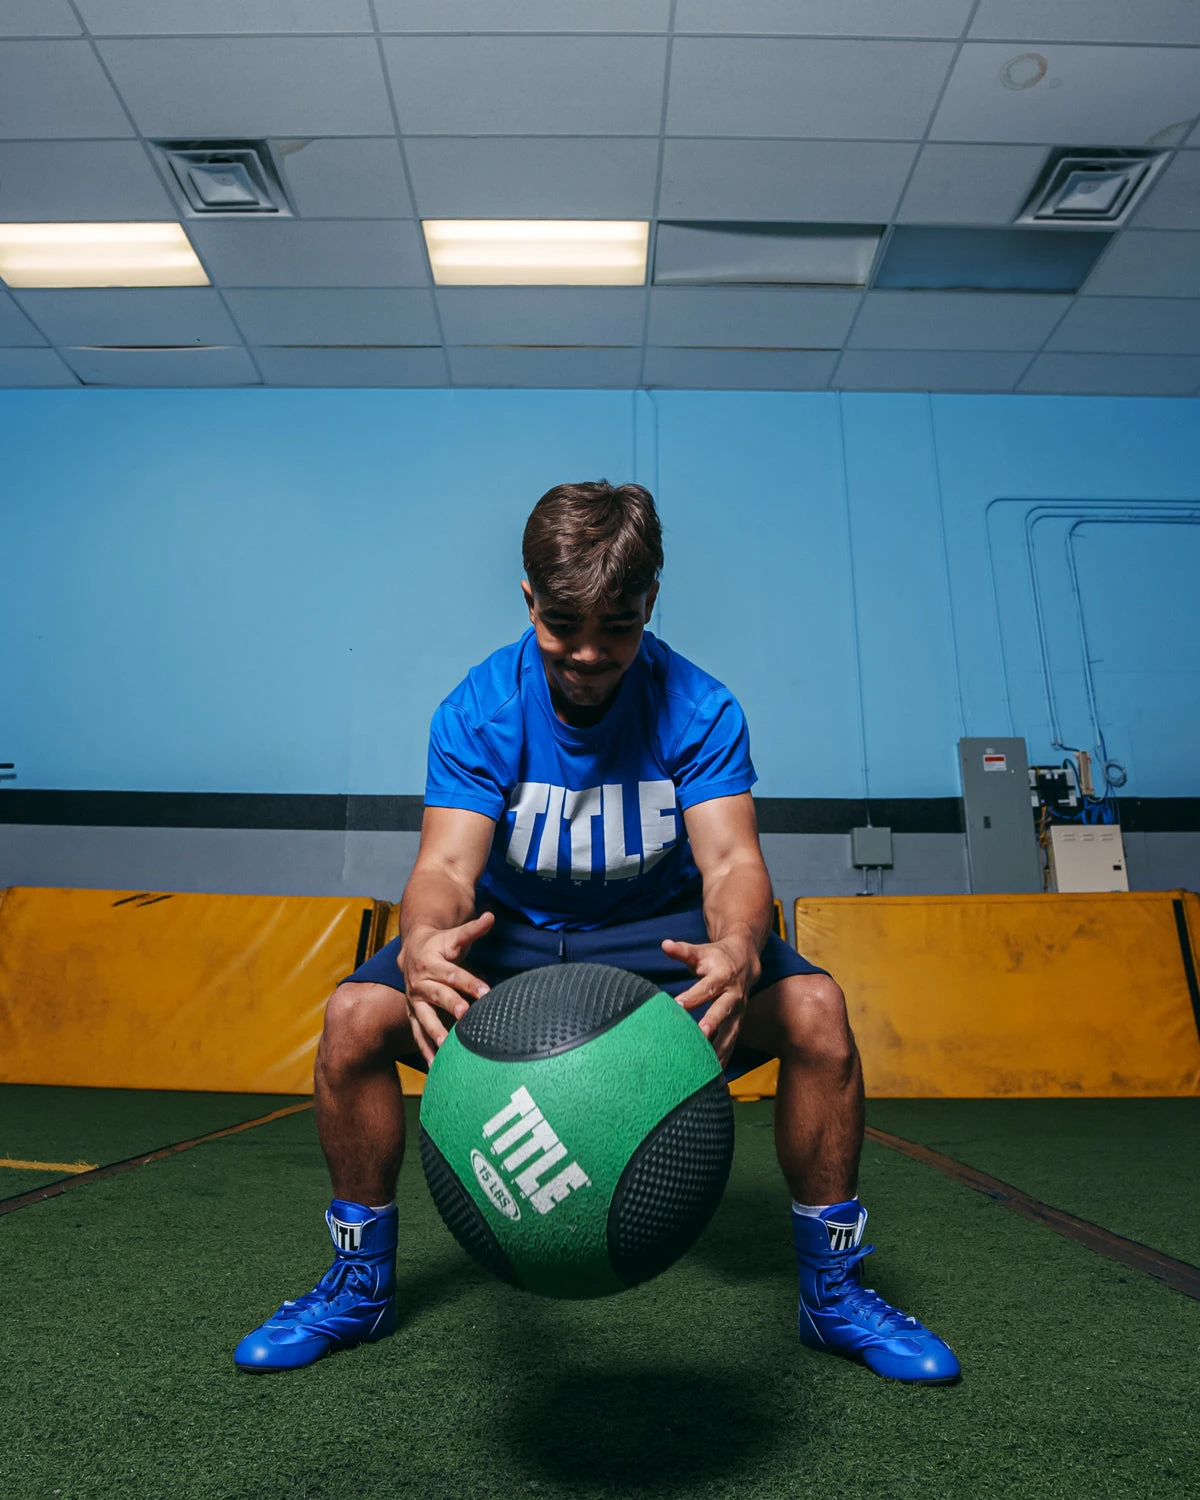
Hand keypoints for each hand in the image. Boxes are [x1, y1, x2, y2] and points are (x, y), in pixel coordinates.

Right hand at [400, 911, 494, 1064]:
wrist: (411, 951)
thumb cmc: (440, 945)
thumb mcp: (454, 936)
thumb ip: (473, 929)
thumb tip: (491, 916)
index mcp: (431, 963)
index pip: (453, 974)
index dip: (470, 982)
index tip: (487, 992)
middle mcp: (420, 983)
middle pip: (438, 996)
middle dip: (452, 1006)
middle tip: (466, 1017)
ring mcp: (414, 1001)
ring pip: (424, 1019)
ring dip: (435, 1034)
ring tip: (448, 1049)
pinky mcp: (412, 1014)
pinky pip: (417, 1034)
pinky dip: (425, 1050)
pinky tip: (435, 1067)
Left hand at [661, 935, 760, 1066]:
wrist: (745, 961)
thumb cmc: (716, 957)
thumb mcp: (700, 951)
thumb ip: (682, 951)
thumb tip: (665, 944)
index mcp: (723, 976)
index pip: (707, 987)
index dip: (693, 996)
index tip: (677, 1005)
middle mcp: (733, 996)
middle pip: (723, 1010)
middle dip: (713, 1023)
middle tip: (700, 1034)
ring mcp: (738, 1012)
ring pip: (730, 1031)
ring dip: (719, 1047)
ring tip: (706, 1065)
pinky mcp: (738, 1024)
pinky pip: (731, 1044)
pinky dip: (723, 1059)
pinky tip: (713, 1077)